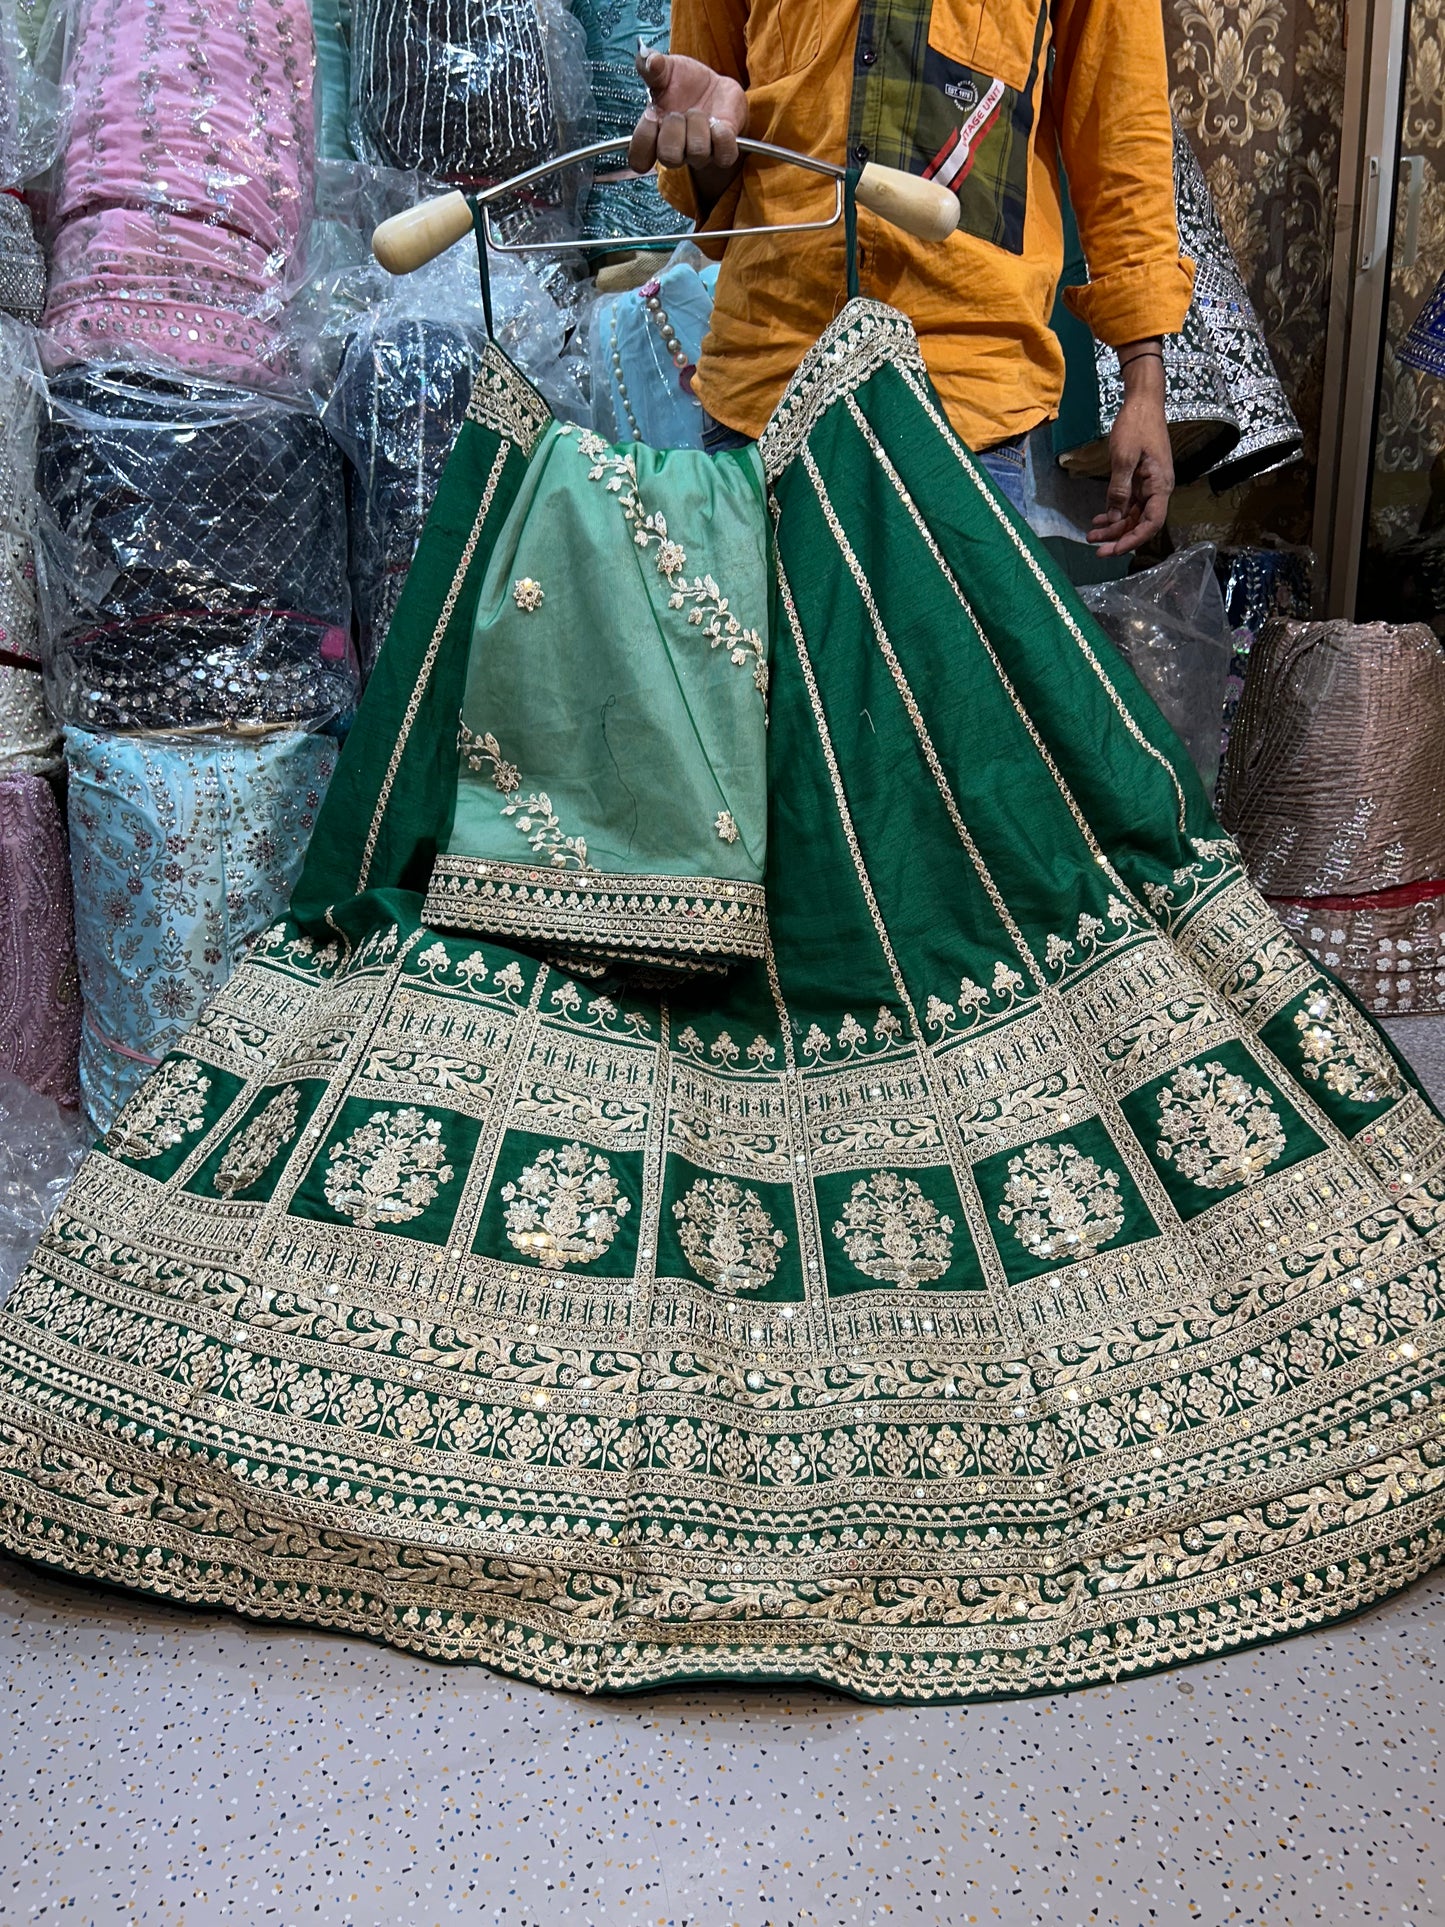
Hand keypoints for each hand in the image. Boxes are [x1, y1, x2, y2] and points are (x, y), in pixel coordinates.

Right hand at [628, 48, 748, 210]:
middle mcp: (677, 151)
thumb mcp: (666, 69)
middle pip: (669, 158)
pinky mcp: (724, 151)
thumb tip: (649, 59)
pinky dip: (721, 135)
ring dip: (699, 124)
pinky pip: (723, 154)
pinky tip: (719, 122)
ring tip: (699, 112)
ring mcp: (701, 154)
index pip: (639, 160)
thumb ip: (651, 65)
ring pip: (697, 152)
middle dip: (675, 129)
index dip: (644, 141)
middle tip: (679, 113)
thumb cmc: (686, 83)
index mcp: (656, 136)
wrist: (716, 87)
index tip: (652, 115)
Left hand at [1089, 343, 1173, 557]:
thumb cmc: (1137, 426)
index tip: (1113, 550)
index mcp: (1160, 486)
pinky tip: (1098, 519)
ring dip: (1113, 527)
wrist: (1143, 402)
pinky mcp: (1140, 480)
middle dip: (1118, 537)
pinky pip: (1129, 503)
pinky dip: (1114, 512)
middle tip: (1095, 548)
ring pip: (1132, 515)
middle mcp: (1158, 489)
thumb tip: (1115, 517)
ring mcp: (1149, 485)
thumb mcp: (1124, 458)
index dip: (1132, 540)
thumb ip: (1120, 489)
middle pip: (1140, 523)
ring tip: (1090, 535)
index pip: (1151, 524)